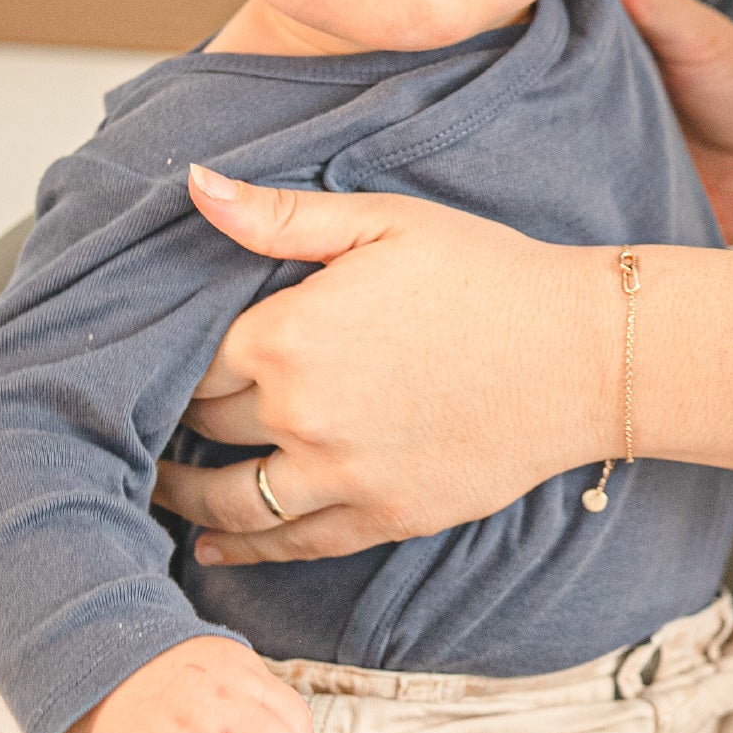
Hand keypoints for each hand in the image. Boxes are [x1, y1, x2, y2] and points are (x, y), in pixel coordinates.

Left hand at [151, 169, 618, 562]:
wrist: (581, 355)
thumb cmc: (487, 275)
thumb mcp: (382, 220)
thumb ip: (279, 215)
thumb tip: (194, 184)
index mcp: (287, 336)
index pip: (190, 360)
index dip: (170, 360)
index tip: (157, 361)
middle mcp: (301, 415)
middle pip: (204, 427)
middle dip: (177, 420)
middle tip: (151, 417)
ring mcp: (340, 476)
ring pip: (229, 499)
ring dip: (185, 494)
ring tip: (161, 485)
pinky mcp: (382, 517)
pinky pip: (291, 544)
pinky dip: (243, 547)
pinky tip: (216, 543)